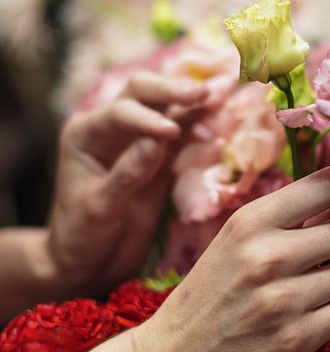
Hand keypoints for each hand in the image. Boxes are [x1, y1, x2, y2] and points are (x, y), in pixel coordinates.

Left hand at [46, 72, 210, 297]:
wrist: (90, 262)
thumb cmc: (83, 238)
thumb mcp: (101, 209)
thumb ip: (128, 174)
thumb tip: (159, 140)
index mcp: (86, 134)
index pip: (121, 112)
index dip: (148, 118)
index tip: (171, 132)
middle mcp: (111, 128)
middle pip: (144, 92)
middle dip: (173, 89)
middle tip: (204, 92)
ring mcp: (138, 139)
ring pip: (168, 106)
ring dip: (194, 100)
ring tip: (224, 93)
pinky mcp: (160, 157)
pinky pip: (184, 133)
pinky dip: (201, 125)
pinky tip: (220, 123)